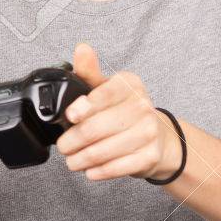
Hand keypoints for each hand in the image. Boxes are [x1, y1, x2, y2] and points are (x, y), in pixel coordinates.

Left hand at [55, 42, 180, 181]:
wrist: (157, 135)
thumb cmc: (124, 109)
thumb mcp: (105, 87)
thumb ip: (89, 71)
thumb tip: (82, 49)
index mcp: (130, 85)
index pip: (102, 96)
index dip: (82, 108)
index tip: (70, 116)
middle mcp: (143, 107)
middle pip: (95, 128)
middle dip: (72, 141)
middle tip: (64, 145)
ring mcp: (148, 133)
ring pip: (103, 151)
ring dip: (81, 159)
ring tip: (72, 159)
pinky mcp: (149, 156)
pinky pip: (117, 168)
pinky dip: (98, 171)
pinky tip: (89, 170)